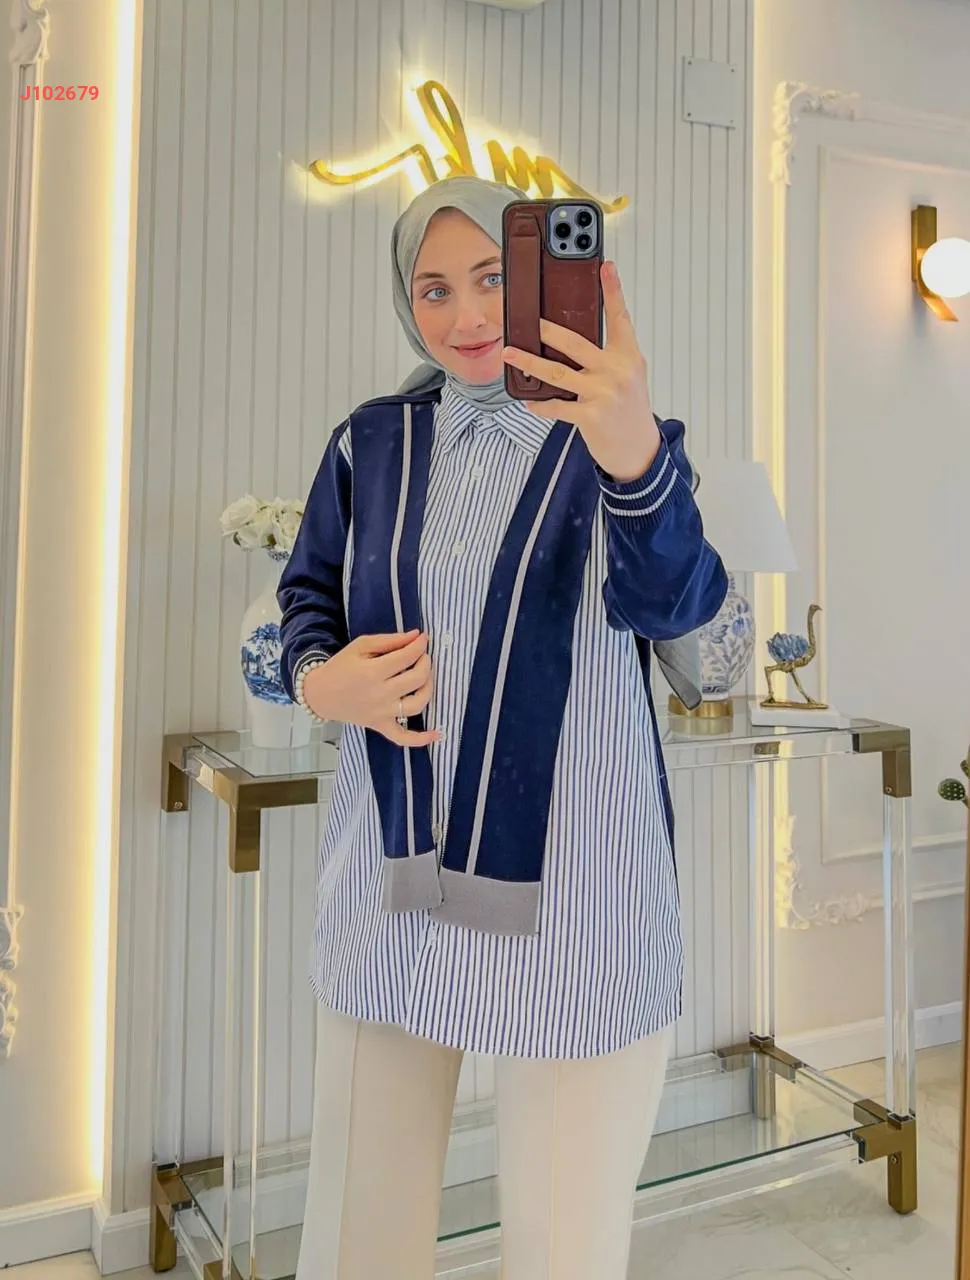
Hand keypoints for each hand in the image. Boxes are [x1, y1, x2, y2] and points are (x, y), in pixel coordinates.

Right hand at [302, 629, 439, 748]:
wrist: (320, 693)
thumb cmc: (340, 666)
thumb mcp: (360, 646)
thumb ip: (389, 640)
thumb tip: (416, 636)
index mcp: (373, 671)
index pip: (407, 657)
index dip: (419, 646)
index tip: (423, 639)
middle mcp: (380, 694)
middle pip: (416, 679)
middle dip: (426, 663)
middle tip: (422, 656)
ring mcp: (382, 713)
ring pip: (417, 705)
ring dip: (428, 689)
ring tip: (426, 678)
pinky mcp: (381, 726)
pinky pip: (403, 738)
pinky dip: (421, 739)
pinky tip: (437, 734)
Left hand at [501, 262, 661, 482]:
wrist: (639, 449)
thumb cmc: (629, 409)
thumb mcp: (627, 375)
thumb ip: (608, 355)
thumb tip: (570, 339)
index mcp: (627, 356)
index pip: (620, 318)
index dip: (613, 291)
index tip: (606, 266)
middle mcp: (616, 371)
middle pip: (575, 343)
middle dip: (547, 330)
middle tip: (528, 320)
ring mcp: (603, 393)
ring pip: (557, 373)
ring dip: (529, 363)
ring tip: (509, 353)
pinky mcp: (590, 416)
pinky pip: (556, 405)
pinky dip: (540, 404)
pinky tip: (528, 401)